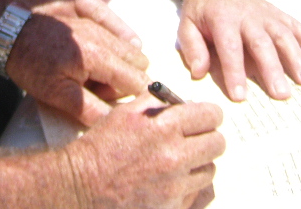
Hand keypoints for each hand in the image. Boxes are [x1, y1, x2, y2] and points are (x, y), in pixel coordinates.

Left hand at [5, 10, 148, 125]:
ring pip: (127, 50)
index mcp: (100, 56)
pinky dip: (107, 54)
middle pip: (137, 63)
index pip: (137, 80)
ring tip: (86, 78)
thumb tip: (115, 123)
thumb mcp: (58, 94)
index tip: (111, 104)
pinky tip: (83, 64)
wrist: (9, 32)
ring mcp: (97, 26)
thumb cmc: (31, 64)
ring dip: (116, 67)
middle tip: (94, 90)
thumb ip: (91, 109)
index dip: (131, 97)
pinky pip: (112, 40)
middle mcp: (104, 37)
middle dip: (124, 80)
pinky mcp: (89, 21)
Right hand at [63, 95, 224, 208]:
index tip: (207, 117)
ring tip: (181, 160)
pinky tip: (173, 179)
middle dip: (208, 137)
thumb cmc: (100, 148)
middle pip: (217, 143)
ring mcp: (174, 185)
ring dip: (199, 163)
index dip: (210, 115)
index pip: (209, 116)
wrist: (83, 186)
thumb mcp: (124, 114)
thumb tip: (180, 102)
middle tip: (197, 137)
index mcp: (162, 127)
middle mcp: (173, 156)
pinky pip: (197, 193)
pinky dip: (189, 185)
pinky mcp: (173, 206)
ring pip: (210, 170)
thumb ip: (155, 103)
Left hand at [177, 0, 300, 101]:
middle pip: (262, 44)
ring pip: (283, 35)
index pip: (230, 48)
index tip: (240, 96)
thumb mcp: (186, 24)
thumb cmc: (200, 9)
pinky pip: (295, 25)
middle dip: (272, 69)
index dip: (234, 72)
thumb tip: (198, 73)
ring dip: (296, 57)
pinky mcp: (277, 13)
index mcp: (222, 19)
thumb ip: (192, 48)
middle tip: (281, 95)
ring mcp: (265, 14)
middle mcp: (247, 16)